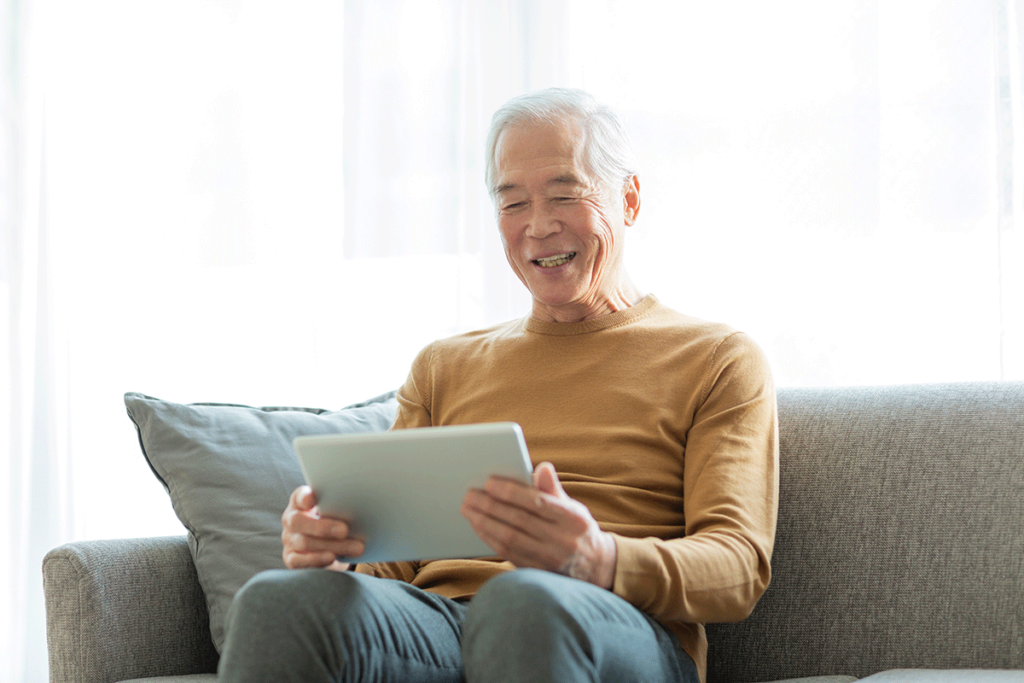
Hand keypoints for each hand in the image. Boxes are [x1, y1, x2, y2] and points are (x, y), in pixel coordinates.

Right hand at [281, 485, 364, 570]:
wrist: (328, 545)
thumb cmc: (334, 521)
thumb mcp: (336, 511)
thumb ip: (340, 506)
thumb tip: (363, 505)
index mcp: (300, 502)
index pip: (299, 496)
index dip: (304, 497)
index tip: (313, 498)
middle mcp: (291, 519)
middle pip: (298, 521)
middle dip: (323, 527)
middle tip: (345, 530)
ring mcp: (289, 539)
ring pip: (304, 542)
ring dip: (332, 545)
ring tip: (355, 547)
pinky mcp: (291, 558)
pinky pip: (299, 560)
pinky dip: (317, 559)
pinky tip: (332, 557)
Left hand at [461, 461, 617, 587]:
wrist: (595, 568)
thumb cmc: (577, 529)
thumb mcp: (574, 507)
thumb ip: (554, 488)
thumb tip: (542, 467)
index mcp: (573, 519)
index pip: (538, 502)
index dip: (512, 492)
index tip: (489, 482)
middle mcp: (562, 540)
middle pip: (519, 521)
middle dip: (490, 506)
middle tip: (470, 494)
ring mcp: (548, 559)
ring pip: (510, 538)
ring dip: (484, 522)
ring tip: (468, 509)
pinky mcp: (536, 571)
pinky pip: (508, 553)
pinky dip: (489, 538)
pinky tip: (478, 526)